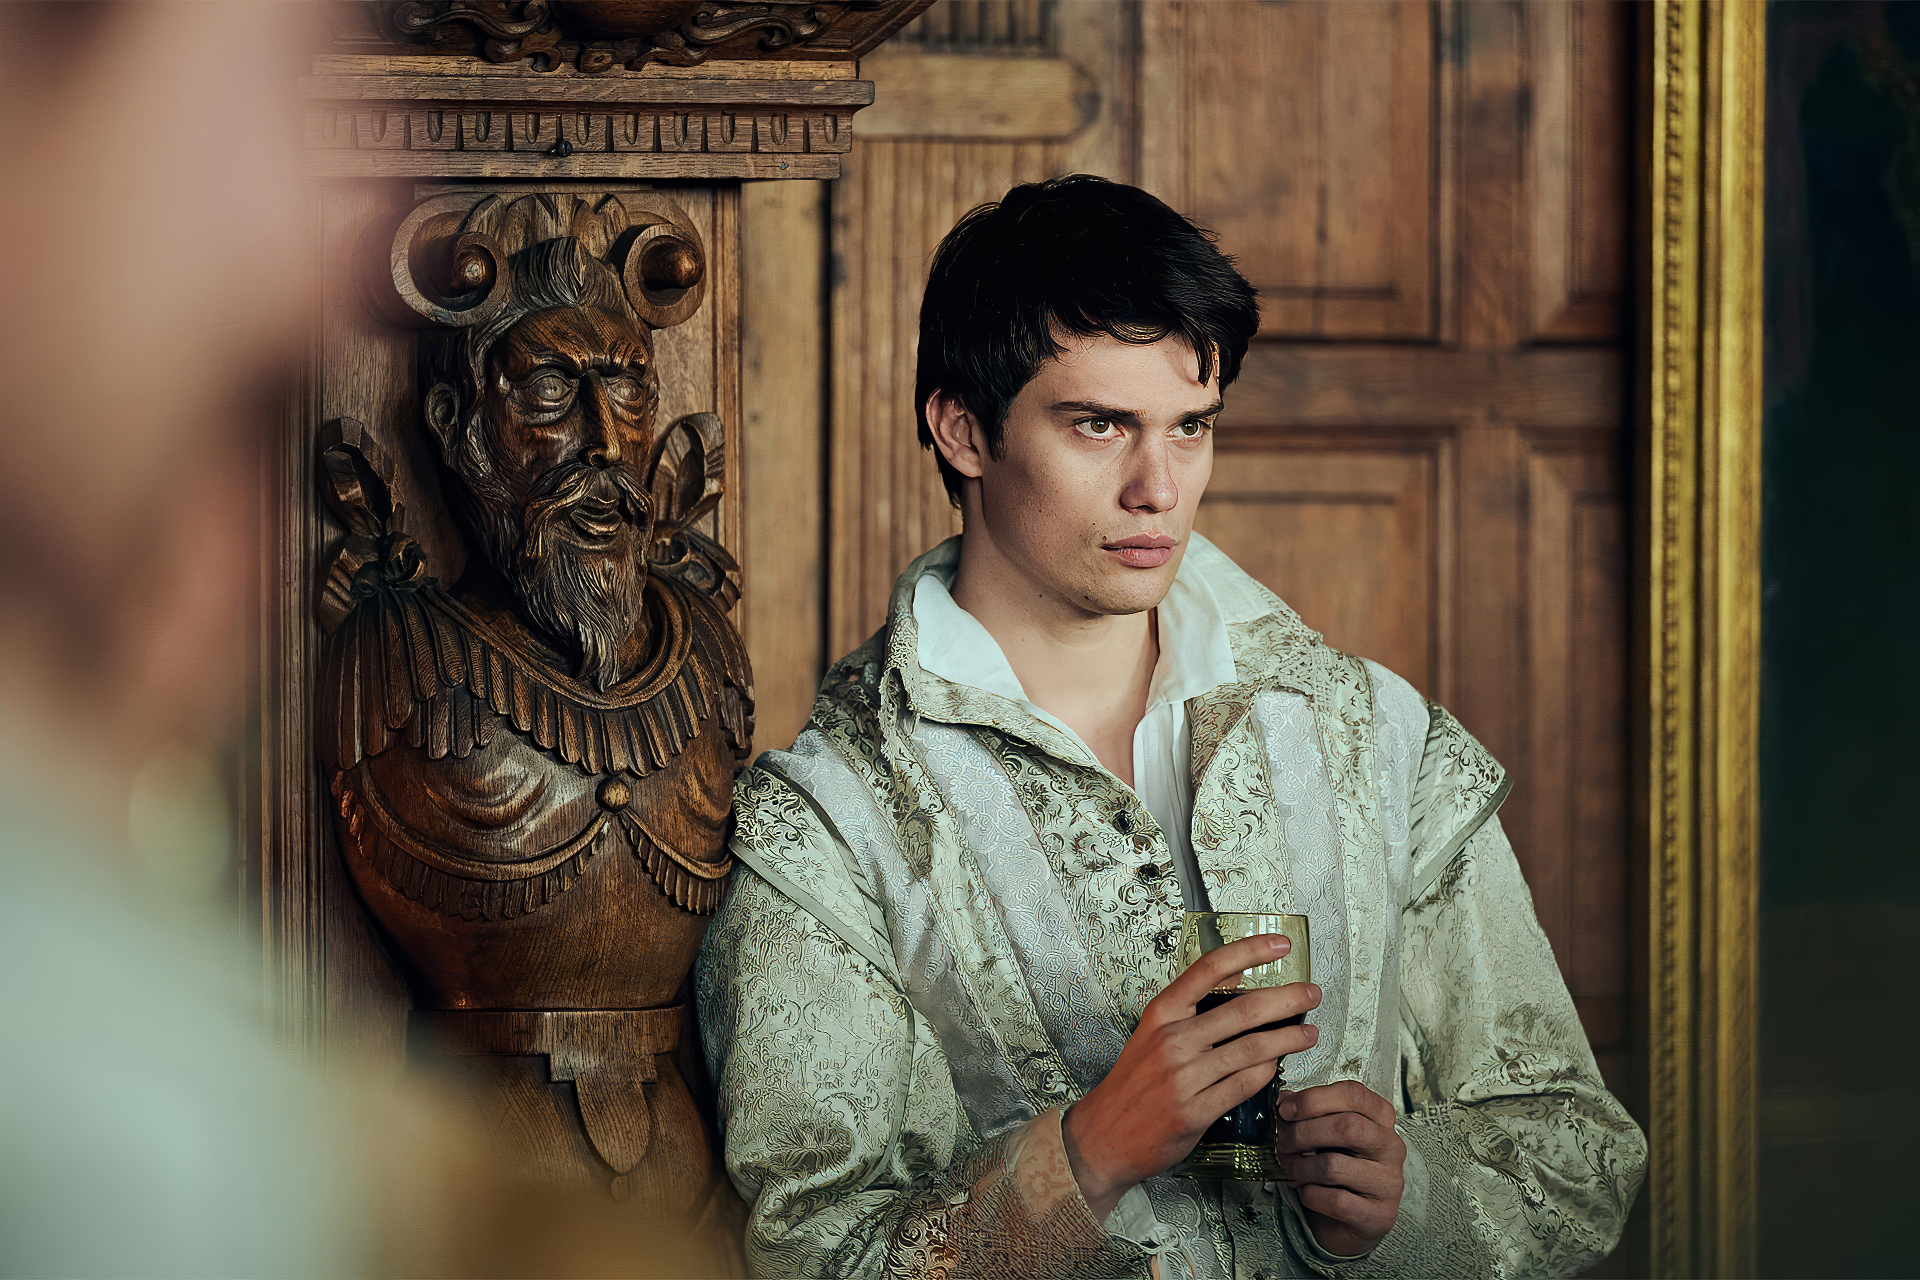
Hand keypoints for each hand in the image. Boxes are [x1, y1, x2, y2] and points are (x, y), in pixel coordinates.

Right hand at [1062, 933, 1320, 1219]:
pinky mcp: (1195, 1111)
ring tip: (1309, 1034)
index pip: (1209, 969)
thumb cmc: (1133, 1082)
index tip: (1280, 944)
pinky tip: (1277, 1066)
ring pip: (1252, 1049)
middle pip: (1243, 1009)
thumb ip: (1189, 1013)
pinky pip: (1244, 1085)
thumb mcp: (1151, 1034)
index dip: (1249, 951)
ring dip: (1288, 1039)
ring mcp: (1184, 1076)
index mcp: (1161, 1012)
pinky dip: (1267, 1073)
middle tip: (1312, 994)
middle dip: (1287, 999)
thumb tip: (1241, 989)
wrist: (1104, 1135)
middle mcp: (1173, 1039)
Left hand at [1275, 1080, 1405, 1256]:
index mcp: (1380, 1119)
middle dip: (1303, 1133)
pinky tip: (1307, 1193)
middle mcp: (1391, 1147)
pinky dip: (1311, 1196)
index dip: (1314, 1099)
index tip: (1285, 1109)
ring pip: (1335, 1166)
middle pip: (1346, 1127)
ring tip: (1289, 1170)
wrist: (1345, 1222)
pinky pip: (1335, 1200)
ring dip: (1301, 1167)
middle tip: (1281, 1142)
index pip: (1354, 1095)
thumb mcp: (1324, 1136)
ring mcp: (1389, 1183)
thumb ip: (1309, 1115)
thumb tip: (1284, 1101)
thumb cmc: (1335, 1171)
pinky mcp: (1380, 1215)